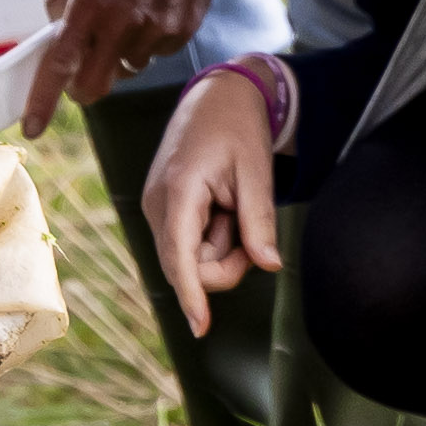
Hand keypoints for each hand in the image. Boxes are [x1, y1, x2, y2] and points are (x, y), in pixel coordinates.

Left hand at [22, 0, 238, 132]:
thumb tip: (55, 27)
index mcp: (91, 0)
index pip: (59, 64)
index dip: (43, 101)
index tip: (33, 128)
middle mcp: (123, 22)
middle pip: (93, 87)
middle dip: (82, 86)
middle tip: (80, 69)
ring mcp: (157, 30)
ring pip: (126, 71)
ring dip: (118, 57)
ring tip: (128, 14)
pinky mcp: (183, 31)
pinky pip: (154, 55)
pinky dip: (147, 43)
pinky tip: (153, 8)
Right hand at [142, 67, 285, 335]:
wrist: (216, 97)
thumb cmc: (237, 128)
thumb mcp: (257, 172)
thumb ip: (259, 221)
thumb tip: (269, 265)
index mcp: (179, 190)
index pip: (181, 256)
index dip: (192, 295)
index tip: (201, 328)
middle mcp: (157, 203)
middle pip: (188, 266)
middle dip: (225, 265)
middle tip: (253, 234)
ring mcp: (155, 207)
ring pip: (189, 258)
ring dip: (220, 248)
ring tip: (234, 207)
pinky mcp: (162, 209)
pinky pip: (187, 244)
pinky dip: (212, 238)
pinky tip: (222, 208)